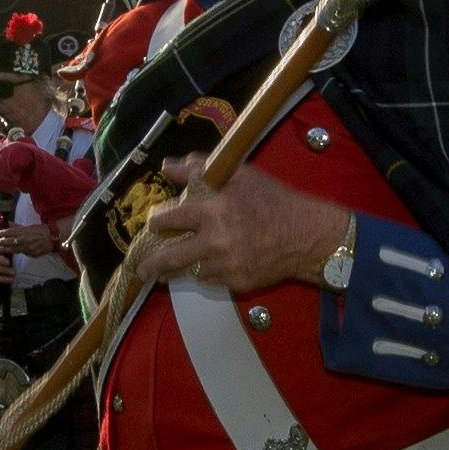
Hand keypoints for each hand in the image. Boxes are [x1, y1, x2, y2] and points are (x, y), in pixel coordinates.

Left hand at [129, 158, 349, 296]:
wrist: (306, 235)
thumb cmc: (273, 200)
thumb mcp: (239, 174)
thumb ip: (199, 168)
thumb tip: (168, 166)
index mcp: (212, 210)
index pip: (167, 219)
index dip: (156, 221)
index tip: (154, 224)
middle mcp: (214, 241)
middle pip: (168, 257)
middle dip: (151, 262)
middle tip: (142, 266)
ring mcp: (224, 265)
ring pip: (186, 272)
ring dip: (173, 271)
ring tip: (160, 274)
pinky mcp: (235, 282)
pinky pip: (208, 280)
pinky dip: (204, 273)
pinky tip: (205, 266)